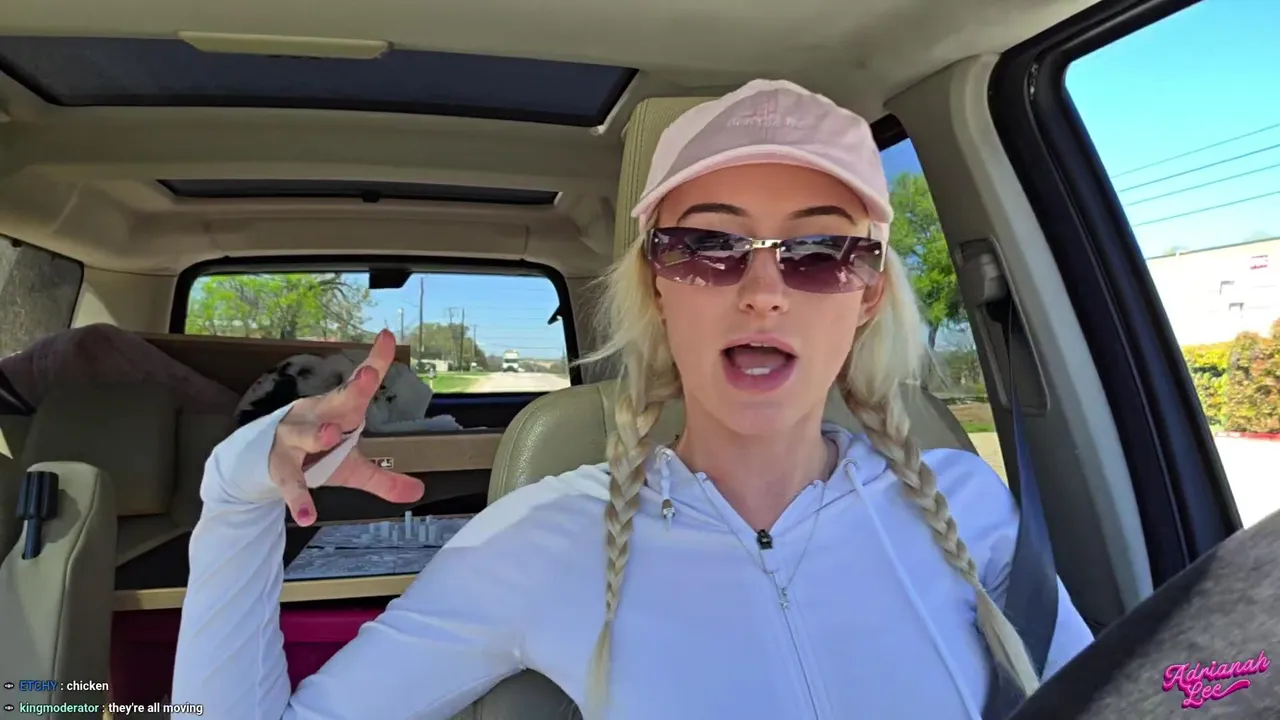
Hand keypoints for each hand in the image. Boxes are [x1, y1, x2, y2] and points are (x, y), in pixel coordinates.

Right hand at [268, 329, 424, 524]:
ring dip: (317, 433)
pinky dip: (298, 500)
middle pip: (335, 399)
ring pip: (303, 433)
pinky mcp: (279, 466)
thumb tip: (418, 491)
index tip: (386, 337)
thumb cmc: (315, 456)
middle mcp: (316, 417)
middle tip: (368, 377)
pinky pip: (289, 482)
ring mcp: (293, 439)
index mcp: (338, 411)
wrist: (266, 465)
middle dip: (352, 388)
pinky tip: (306, 516)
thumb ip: (384, 479)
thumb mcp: (352, 467)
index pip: (359, 384)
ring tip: (330, 435)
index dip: (375, 360)